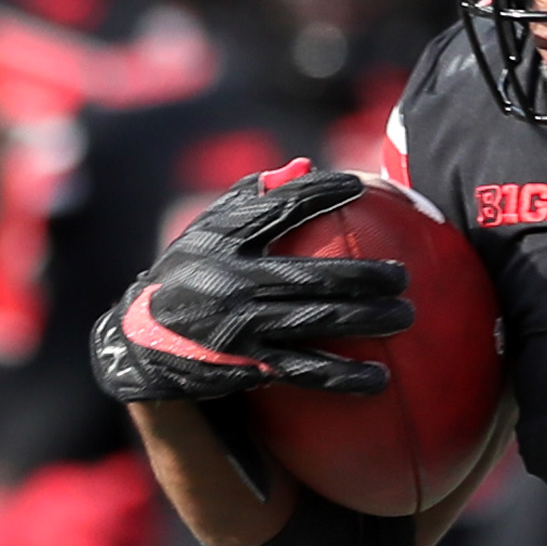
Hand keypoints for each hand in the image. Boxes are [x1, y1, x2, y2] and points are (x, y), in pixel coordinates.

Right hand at [89, 161, 404, 403]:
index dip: (318, 194)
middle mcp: (232, 280)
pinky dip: (345, 376)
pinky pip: (305, 370)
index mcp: (222, 240)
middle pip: (312, 275)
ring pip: (317, 322)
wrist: (140, 341)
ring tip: (406, 317)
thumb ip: (252, 198)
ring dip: (367, 321)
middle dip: (364, 275)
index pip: (277, 209)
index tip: (359, 184)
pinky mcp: (247, 363)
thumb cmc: (190, 274)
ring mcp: (240, 324)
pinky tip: (380, 381)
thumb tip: (305, 164)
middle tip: (403, 275)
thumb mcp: (206, 232)